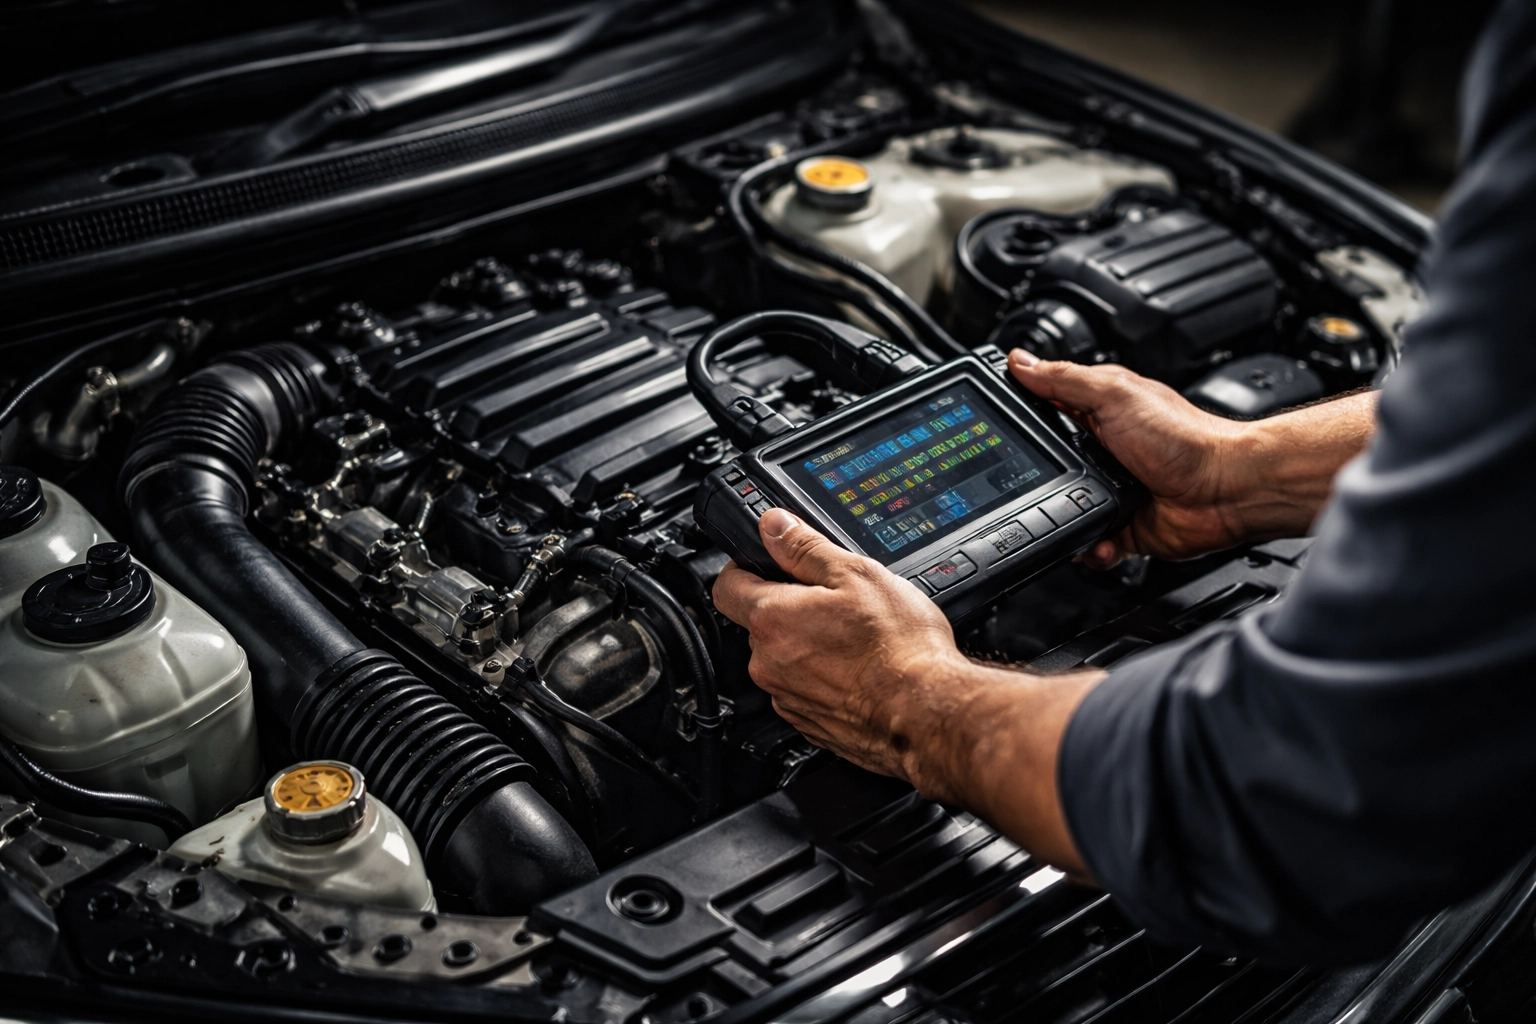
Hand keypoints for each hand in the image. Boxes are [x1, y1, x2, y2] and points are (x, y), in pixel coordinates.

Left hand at [711, 507, 1098, 872]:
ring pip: (782, 659)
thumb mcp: (856, 574)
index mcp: (772, 618)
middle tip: (832, 602)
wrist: (926, 712)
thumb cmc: (898, 648)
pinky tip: (858, 671)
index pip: (727, 586)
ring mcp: (787, 696)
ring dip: (806, 646)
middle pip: (759, 624)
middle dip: (788, 609)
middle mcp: (768, 662)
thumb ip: (804, 547)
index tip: (766, 563)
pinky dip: (822, 679)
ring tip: (853, 640)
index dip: (745, 567)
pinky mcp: (808, 723)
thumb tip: (773, 524)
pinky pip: (802, 690)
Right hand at [1008, 350, 1377, 565]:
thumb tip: (1020, 361)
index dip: (1020, 418)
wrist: (1227, 490)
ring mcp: (1111, 491)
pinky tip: (1097, 540)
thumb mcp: (1114, 395)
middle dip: (1034, 480)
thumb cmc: (1185, 438)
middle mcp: (1103, 452)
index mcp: (1097, 414)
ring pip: (1062, 510)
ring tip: (1067, 517)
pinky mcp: (1122, 527)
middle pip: (1048, 467)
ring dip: (1059, 520)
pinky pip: (1090, 544)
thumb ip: (1064, 379)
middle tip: (1030, 483)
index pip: (1045, 411)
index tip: (995, 427)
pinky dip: (1089, 549)